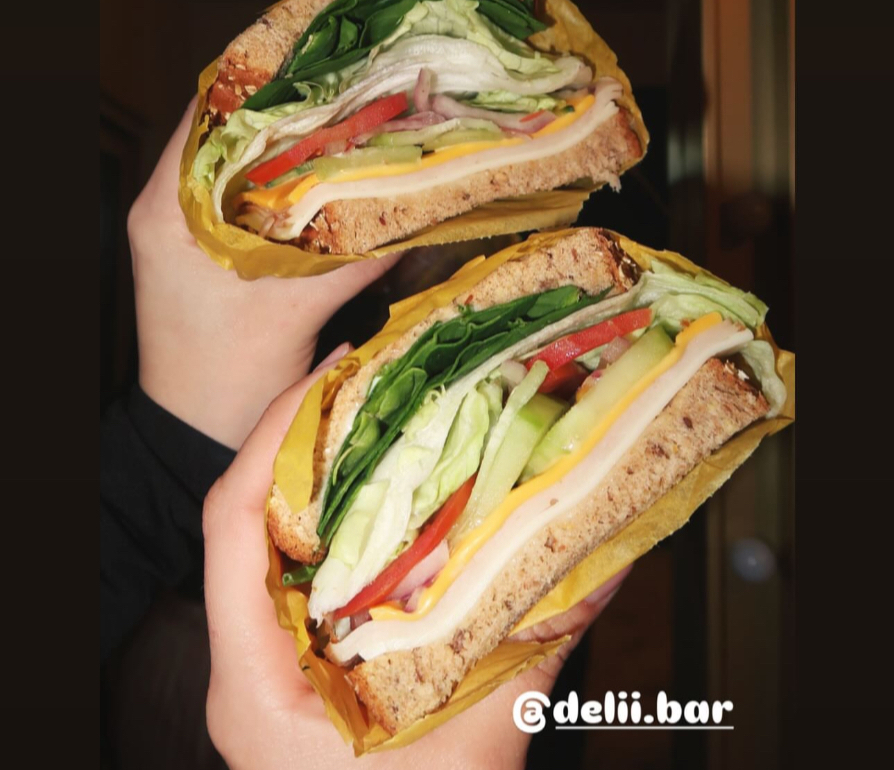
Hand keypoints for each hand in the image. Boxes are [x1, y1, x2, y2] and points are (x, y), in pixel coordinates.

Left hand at [127, 100, 400, 448]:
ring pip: (246, 174)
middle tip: (353, 100)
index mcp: (166, 211)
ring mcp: (189, 232)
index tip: (322, 69)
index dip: (267, 87)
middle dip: (292, 121)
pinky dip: (292, 199)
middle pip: (231, 141)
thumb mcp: (292, 314)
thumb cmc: (224, 380)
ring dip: (294, 160)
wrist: (198, 436)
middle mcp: (169, 210)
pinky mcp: (213, 255)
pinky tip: (336, 192)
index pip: (208, 118)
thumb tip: (418, 220)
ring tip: (352, 134)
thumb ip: (354, 263)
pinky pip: (255, 209)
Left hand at [203, 347, 630, 769]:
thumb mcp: (483, 745)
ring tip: (378, 414)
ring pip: (277, 540)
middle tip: (366, 375)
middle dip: (302, 436)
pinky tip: (391, 492)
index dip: (272, 437)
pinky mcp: (300, 663)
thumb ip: (540, 651)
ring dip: (324, 473)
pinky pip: (307, 571)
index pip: (232, 527)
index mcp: (259, 683)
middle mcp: (251, 662)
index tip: (325, 375)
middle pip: (253, 518)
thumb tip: (604, 565)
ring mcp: (270, 661)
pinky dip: (346, 520)